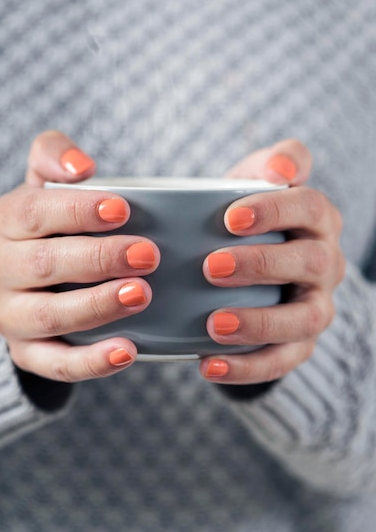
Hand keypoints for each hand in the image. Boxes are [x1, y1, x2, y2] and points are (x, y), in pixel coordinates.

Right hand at [0, 131, 159, 381]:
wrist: (33, 282)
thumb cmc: (53, 227)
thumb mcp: (47, 186)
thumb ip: (54, 157)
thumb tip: (81, 167)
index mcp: (4, 222)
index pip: (35, 212)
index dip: (78, 211)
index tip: (123, 209)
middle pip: (45, 264)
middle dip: (99, 259)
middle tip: (148, 254)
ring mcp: (10, 315)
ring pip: (50, 315)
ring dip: (98, 306)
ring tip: (141, 294)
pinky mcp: (26, 353)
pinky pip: (55, 364)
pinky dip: (91, 362)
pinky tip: (127, 352)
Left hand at [200, 139, 344, 383]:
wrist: (246, 267)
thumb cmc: (243, 219)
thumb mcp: (253, 182)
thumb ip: (272, 163)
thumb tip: (282, 166)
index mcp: (317, 220)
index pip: (308, 207)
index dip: (274, 210)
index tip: (229, 218)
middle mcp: (325, 263)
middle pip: (310, 262)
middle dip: (262, 265)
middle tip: (211, 267)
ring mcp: (316, 306)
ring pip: (304, 319)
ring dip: (260, 322)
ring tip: (214, 324)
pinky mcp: (300, 344)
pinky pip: (283, 361)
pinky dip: (247, 368)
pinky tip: (207, 365)